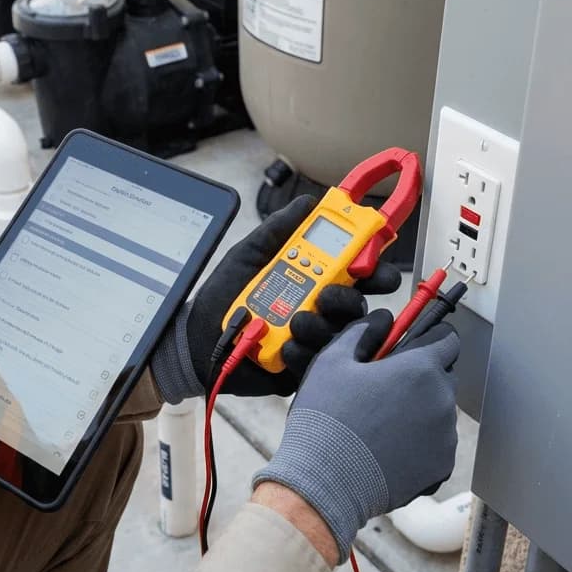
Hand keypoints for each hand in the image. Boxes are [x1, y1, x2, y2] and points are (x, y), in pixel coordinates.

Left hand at [150, 195, 401, 404]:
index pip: (359, 273)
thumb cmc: (226, 293)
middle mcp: (321, 310)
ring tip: (295, 321)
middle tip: (327, 296)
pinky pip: (316, 363)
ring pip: (340, 336)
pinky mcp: (300, 369)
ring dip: (321, 325)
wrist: (197, 336)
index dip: (374, 268)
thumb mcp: (250, 253)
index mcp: (316, 280)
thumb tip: (309, 202)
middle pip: (358, 307)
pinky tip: (285, 345)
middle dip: (349, 300)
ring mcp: (313, 341)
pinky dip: (302, 352)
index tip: (370, 265)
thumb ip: (279, 228)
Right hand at [252, 310, 460, 563]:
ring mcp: (445, 438)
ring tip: (378, 424)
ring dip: (418, 410)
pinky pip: (436, 445)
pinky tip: (386, 448)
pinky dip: (418, 444)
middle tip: (382, 387)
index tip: (409, 345)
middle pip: (442, 375)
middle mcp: (442, 401)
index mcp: (420, 369)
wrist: (325, 483)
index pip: (447, 339)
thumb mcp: (333, 361)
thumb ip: (363, 331)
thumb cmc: (327, 419)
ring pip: (438, 412)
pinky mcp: (441, 468)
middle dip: (419, 376)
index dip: (428, 337)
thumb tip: (383, 319)